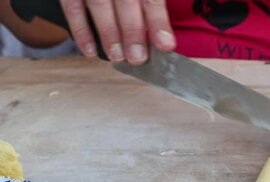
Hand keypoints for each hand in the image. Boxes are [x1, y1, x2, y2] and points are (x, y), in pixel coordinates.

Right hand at [60, 0, 175, 63]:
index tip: (165, 44)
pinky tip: (90, 49)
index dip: (158, 21)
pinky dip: (81, 29)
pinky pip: (72, 6)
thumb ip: (152, 1)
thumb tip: (163, 32)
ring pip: (99, 4)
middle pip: (126, 1)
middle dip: (132, 31)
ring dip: (108, 33)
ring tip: (117, 56)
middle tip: (138, 57)